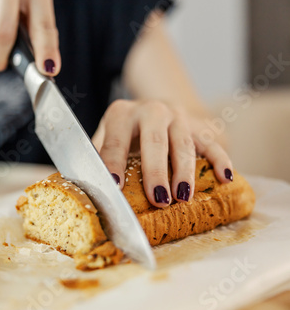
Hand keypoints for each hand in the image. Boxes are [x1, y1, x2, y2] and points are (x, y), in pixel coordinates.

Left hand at [92, 100, 232, 207]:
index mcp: (122, 113)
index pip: (115, 140)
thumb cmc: (124, 134)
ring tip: (183, 197)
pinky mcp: (199, 125)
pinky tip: (224, 178)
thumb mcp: (106, 137)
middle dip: (156, 171)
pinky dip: (220, 160)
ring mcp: (178, 116)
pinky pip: (212, 142)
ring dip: (185, 172)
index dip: (113, 162)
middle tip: (158, 198)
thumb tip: (86, 187)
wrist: (153, 111)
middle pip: (155, 140)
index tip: (114, 184)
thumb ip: (97, 157)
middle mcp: (151, 110)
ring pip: (184, 143)